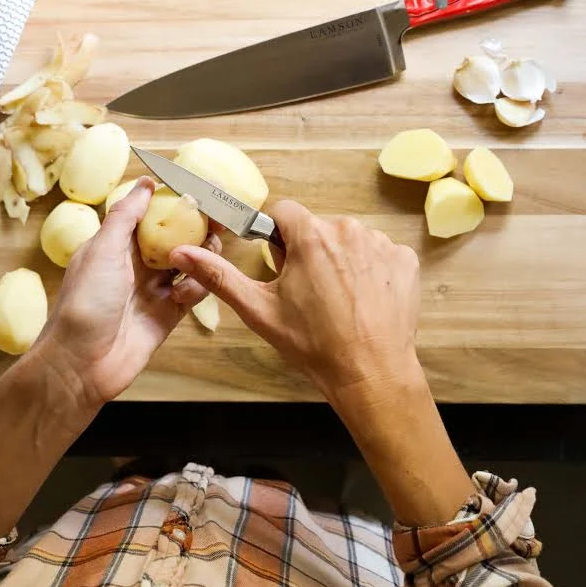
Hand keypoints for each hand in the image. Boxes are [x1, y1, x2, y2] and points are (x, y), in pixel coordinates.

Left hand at [31, 177, 219, 420]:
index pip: (151, 214)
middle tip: (219, 221)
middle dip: (197, 228)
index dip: (174, 202)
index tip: (199, 190)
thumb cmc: (83, 304)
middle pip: (175, 237)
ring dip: (201, 257)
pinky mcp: (168, 314)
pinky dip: (197, 288)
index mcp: (117, 244)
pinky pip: (193, 293)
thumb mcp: (102, 251)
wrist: (81, 365)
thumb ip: (125, 217)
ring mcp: (154, 289)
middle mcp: (137, 264)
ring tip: (206, 255)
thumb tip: (146, 183)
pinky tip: (186, 293)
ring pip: (189, 264)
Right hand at [171, 203, 473, 525]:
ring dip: (340, 260)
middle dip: (309, 251)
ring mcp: (381, 243)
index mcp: (310, 236)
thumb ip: (218, 276)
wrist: (370, 374)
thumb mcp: (259, 310)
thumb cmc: (313, 345)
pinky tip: (365, 300)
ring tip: (339, 300)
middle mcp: (348, 229)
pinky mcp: (404, 260)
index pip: (283, 212)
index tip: (282, 264)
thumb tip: (181, 253)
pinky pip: (379, 253)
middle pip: (316, 228)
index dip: (278, 237)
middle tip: (309, 293)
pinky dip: (370, 271)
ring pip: (347, 240)